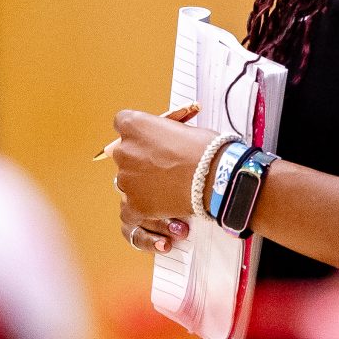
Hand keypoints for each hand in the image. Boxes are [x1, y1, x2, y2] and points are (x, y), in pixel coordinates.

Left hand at [110, 106, 208, 254]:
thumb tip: (153, 139)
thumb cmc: (205, 149)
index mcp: (134, 125)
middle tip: (165, 167)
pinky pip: (129, 214)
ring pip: (127, 183)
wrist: (217, 175)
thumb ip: (160, 131)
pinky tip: (157, 216)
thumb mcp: (180, 128)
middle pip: (124, 155)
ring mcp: (126, 179)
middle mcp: (124, 151)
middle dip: (141, 161)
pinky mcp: (135, 205)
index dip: (138, 133)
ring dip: (144, 186)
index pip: (122, 123)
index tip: (150, 140)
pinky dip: (142, 215)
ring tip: (170, 190)